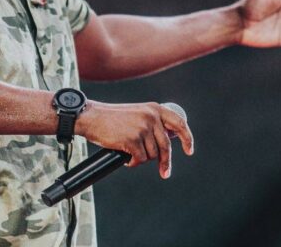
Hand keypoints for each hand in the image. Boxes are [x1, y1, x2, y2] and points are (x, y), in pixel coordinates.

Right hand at [76, 101, 193, 178]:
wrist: (91, 117)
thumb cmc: (111, 118)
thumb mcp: (137, 113)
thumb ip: (152, 123)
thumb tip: (167, 142)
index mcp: (154, 108)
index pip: (179, 123)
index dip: (187, 138)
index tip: (189, 151)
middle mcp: (151, 117)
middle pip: (166, 145)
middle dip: (165, 161)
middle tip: (165, 172)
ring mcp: (142, 128)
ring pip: (152, 154)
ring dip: (141, 158)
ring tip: (130, 154)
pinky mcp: (133, 140)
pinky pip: (140, 159)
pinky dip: (133, 162)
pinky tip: (125, 157)